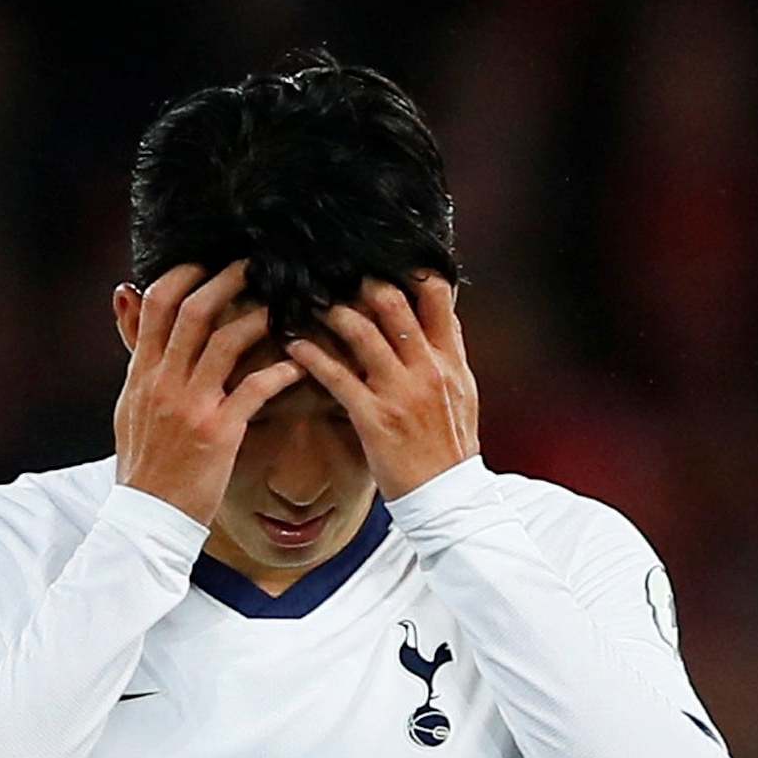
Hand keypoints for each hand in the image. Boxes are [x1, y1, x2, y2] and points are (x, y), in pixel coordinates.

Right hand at [114, 261, 305, 524]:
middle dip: (226, 281)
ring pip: (226, 343)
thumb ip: (135, 352)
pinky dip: (280, 373)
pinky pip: (254, 390)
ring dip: (257, 318)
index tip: (205, 259)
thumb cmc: (145, 463)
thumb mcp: (129, 403)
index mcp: (142, 373)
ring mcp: (192, 405)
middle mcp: (164, 381)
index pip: (156, 306)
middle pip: (193, 312)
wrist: (147, 516)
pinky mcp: (220, 431)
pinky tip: (299, 366)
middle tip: (254, 267)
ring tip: (281, 307)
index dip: (183, 274)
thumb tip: (123, 297)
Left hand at [286, 274, 478, 500]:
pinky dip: (311, 356)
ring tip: (309, 303)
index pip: (436, 295)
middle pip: (392, 302)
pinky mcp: (373, 417)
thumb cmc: (451, 448)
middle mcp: (427, 368)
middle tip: (335, 275)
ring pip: (361, 331)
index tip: (383, 260)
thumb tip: (440, 314)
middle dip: (359, 283)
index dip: (408, 269)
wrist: (448, 497)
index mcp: (450, 360)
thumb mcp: (463, 393)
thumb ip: (449, 352)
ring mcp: (400, 391)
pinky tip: (294, 345)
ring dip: (330, 312)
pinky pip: (336, 376)